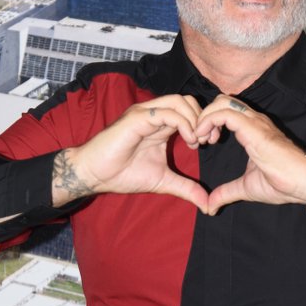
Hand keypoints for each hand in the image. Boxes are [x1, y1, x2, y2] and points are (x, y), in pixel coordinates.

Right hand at [52, 94, 209, 213]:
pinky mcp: (138, 118)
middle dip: (204, 118)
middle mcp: (155, 114)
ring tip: (198, 141)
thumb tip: (207, 205)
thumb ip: (186, 188)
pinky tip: (189, 140)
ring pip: (179, 101)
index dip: (205, 124)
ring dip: (195, 119)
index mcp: (162, 125)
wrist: (95, 174)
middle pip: (188, 101)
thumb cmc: (123, 174)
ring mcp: (146, 114)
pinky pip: (167, 112)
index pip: (190, 111)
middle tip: (208, 141)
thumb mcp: (163, 182)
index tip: (211, 144)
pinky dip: (183, 123)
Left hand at [194, 95, 305, 214]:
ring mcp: (254, 122)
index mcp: (252, 130)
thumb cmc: (282, 183)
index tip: (204, 143)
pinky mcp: (253, 128)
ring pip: (221, 102)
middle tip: (200, 140)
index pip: (225, 111)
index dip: (209, 123)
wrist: (303, 182)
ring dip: (204, 118)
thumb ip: (227, 193)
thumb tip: (210, 206)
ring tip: (201, 139)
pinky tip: (204, 138)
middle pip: (221, 101)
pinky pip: (224, 113)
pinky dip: (208, 121)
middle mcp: (253, 121)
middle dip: (204, 116)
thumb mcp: (246, 188)